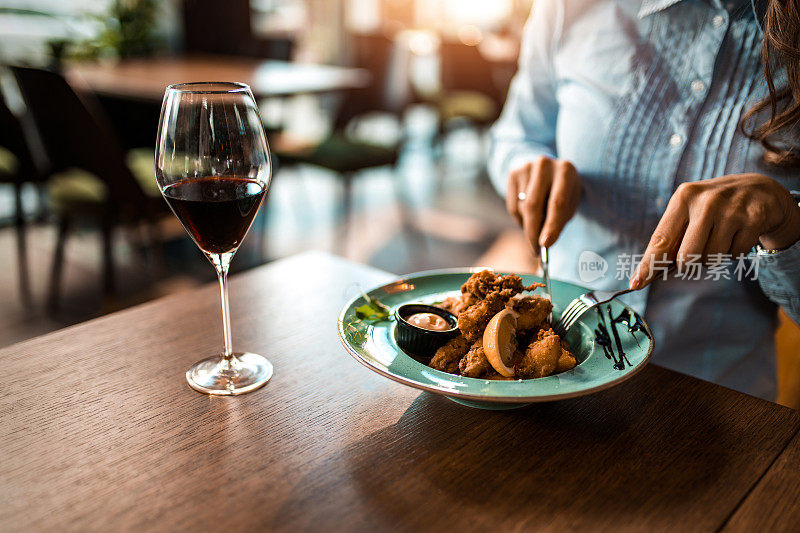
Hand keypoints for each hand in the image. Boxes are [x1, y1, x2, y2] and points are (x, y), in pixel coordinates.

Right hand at [506, 156, 580, 254]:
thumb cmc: (561, 191)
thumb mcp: (569, 202)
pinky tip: (528, 214)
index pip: (557, 203)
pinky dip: (520, 218)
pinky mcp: (513, 173)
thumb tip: (543, 242)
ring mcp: (526, 167)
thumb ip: (558, 220)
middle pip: (533, 206)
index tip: (545, 245)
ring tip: (538, 224)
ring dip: (528, 224)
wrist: (547, 167)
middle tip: (535, 250)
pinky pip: (512, 206)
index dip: (551, 226)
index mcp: (566, 170)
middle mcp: (545, 165)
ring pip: (522, 208)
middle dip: (533, 231)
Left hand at [631, 173, 799, 288]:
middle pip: (686, 258)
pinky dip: (734, 252)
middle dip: (689, 264)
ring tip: (721, 236)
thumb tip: (652, 272)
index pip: (660, 239)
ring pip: (711, 260)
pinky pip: (734, 256)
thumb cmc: (714, 207)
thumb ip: (673, 236)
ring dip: (713, 257)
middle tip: (698, 249)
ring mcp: (731, 211)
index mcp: (683, 198)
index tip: (636, 284)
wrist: (761, 190)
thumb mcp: (691, 210)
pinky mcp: (753, 220)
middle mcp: (705, 202)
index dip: (647, 265)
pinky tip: (738, 234)